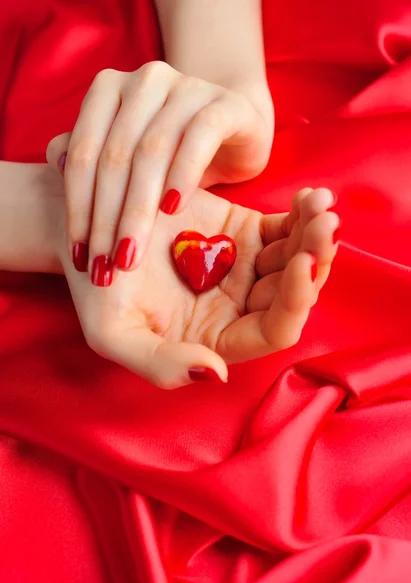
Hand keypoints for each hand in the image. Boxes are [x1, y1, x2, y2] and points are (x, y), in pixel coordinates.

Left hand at [47, 62, 272, 280]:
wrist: (237, 127)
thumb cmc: (175, 148)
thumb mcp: (130, 154)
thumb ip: (93, 153)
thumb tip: (58, 163)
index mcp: (109, 89)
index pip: (83, 153)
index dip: (77, 208)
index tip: (79, 256)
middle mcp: (143, 81)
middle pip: (115, 157)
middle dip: (106, 220)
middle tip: (105, 266)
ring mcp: (185, 87)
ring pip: (151, 152)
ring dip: (138, 211)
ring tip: (131, 255)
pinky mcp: (224, 104)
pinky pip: (199, 139)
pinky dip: (182, 176)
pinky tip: (173, 212)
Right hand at [56, 187, 339, 388]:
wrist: (91, 228)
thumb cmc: (96, 286)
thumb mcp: (112, 334)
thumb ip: (159, 365)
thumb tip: (215, 374)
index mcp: (218, 338)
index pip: (273, 331)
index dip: (294, 302)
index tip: (301, 263)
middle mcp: (240, 307)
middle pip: (294, 292)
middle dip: (315, 259)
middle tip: (326, 225)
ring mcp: (246, 269)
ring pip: (296, 257)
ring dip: (315, 234)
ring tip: (322, 206)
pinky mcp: (245, 234)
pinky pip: (285, 229)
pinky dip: (301, 215)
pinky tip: (311, 198)